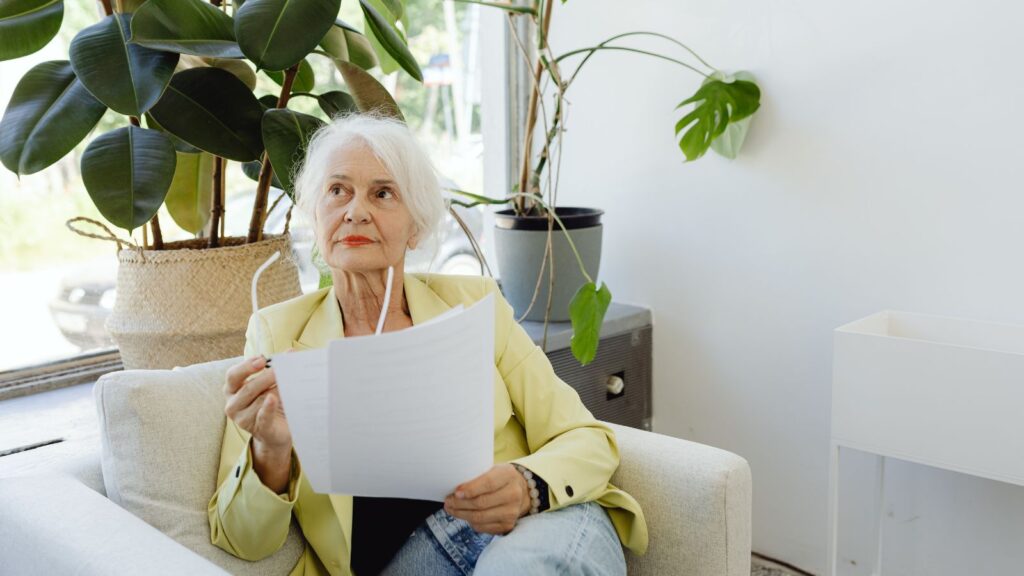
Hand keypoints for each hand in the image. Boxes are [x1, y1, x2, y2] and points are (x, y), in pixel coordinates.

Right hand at [224, 355, 292, 490]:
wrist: (277, 432)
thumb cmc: (271, 404)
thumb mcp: (270, 385)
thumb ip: (276, 369)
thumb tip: (291, 353)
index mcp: (232, 390)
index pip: (233, 375)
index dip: (246, 366)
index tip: (262, 359)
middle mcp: (233, 405)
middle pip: (247, 388)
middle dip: (266, 377)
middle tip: (281, 368)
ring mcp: (243, 420)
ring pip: (259, 401)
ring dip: (275, 391)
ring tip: (288, 386)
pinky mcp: (259, 430)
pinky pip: (262, 418)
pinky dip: (267, 408)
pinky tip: (272, 399)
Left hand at [444, 464, 531, 534]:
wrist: (520, 491)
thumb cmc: (499, 478)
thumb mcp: (492, 469)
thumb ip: (477, 475)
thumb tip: (454, 488)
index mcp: (508, 475)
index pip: (488, 484)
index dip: (470, 489)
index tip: (456, 492)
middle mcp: (513, 494)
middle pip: (481, 503)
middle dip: (460, 503)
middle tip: (448, 501)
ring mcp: (511, 512)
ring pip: (479, 517)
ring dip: (461, 514)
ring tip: (451, 509)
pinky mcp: (507, 525)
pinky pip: (482, 527)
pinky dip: (470, 522)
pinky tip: (464, 515)